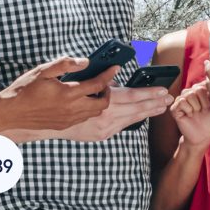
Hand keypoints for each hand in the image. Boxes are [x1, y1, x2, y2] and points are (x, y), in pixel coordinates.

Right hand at [0, 57, 113, 129]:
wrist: (10, 112)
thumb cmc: (25, 89)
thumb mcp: (43, 71)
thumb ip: (65, 64)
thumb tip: (85, 61)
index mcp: (68, 94)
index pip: (97, 85)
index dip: (109, 75)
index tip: (115, 67)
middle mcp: (71, 109)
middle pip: (102, 104)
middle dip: (108, 92)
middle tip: (104, 82)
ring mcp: (68, 120)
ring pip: (94, 113)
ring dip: (99, 102)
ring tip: (93, 91)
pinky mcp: (63, 125)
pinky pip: (83, 118)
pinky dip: (88, 110)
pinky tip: (80, 101)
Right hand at [56, 85, 173, 141]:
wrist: (39, 122)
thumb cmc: (54, 96)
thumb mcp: (71, 78)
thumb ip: (95, 76)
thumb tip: (114, 74)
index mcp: (99, 100)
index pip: (131, 95)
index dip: (148, 92)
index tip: (162, 89)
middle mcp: (104, 116)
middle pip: (136, 108)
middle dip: (154, 103)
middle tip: (170, 98)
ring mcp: (103, 128)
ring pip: (131, 119)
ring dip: (148, 112)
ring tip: (162, 106)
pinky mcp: (101, 135)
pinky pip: (122, 126)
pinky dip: (134, 119)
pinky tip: (142, 115)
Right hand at [171, 82, 209, 147]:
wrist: (203, 135)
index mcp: (199, 90)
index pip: (204, 83)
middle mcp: (189, 92)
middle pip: (198, 89)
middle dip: (204, 102)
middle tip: (204, 110)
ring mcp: (181, 99)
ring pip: (189, 95)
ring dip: (197, 107)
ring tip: (197, 113)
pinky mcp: (174, 108)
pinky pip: (181, 102)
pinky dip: (188, 110)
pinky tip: (189, 115)